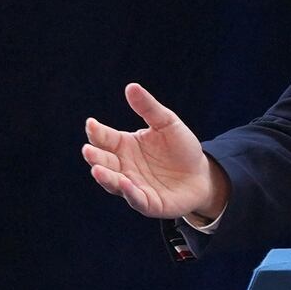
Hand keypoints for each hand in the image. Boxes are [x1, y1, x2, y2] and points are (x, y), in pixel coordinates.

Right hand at [81, 83, 228, 219]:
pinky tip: (125, 183)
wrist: (202, 174)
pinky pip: (136, 199)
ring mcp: (134, 185)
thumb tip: (131, 87)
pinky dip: (129, 192)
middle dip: (95, 157)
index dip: (96, 132)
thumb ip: (149, 108)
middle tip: (88, 150)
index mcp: (125, 146)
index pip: (104, 138)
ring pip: (114, 182)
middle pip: (104, 161)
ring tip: (97, 169)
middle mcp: (124, 166)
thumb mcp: (167, 123)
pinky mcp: (148, 203)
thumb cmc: (181, 148)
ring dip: (105, 177)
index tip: (91, 123)